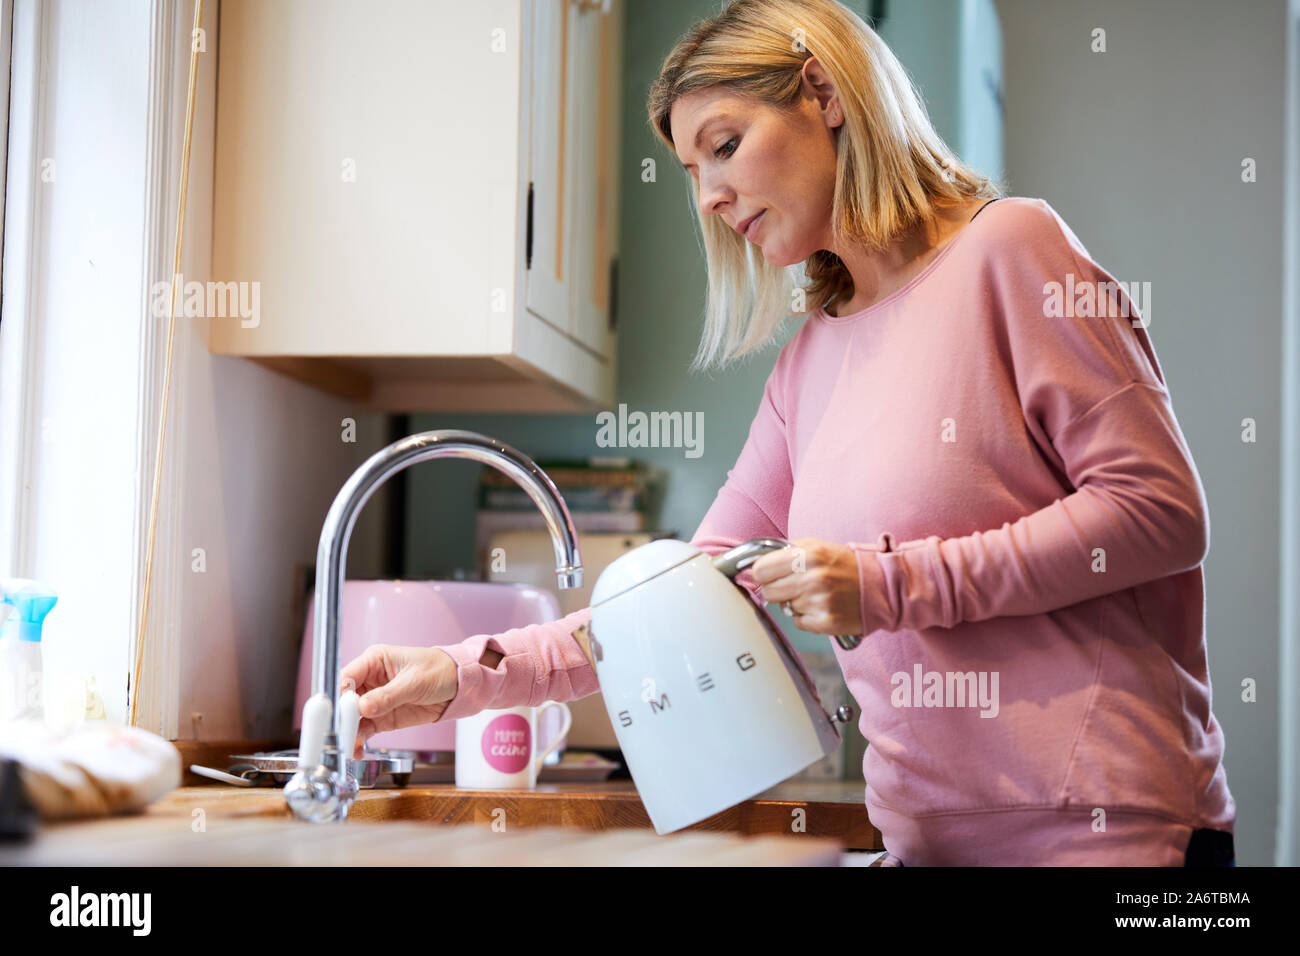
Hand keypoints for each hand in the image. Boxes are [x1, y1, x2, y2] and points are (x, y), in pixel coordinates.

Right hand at [338, 645, 458, 757]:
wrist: (459, 687)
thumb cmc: (439, 671)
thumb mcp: (415, 681)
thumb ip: (388, 696)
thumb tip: (363, 708)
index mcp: (375, 661)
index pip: (348, 676)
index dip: (341, 694)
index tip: (341, 711)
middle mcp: (370, 680)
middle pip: (346, 700)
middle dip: (342, 717)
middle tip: (343, 732)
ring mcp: (375, 700)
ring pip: (353, 717)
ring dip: (349, 732)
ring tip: (349, 745)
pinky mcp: (383, 717)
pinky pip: (365, 729)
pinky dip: (360, 740)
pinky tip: (357, 749)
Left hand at [750, 538, 863, 636]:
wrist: (881, 586)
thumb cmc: (845, 565)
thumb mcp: (816, 547)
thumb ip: (786, 552)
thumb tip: (755, 563)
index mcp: (807, 554)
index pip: (760, 570)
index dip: (763, 573)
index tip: (770, 575)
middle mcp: (812, 577)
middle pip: (768, 591)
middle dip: (777, 589)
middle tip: (794, 585)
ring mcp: (818, 601)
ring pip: (784, 608)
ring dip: (796, 603)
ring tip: (816, 594)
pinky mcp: (825, 621)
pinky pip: (799, 622)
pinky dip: (807, 617)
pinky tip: (823, 606)